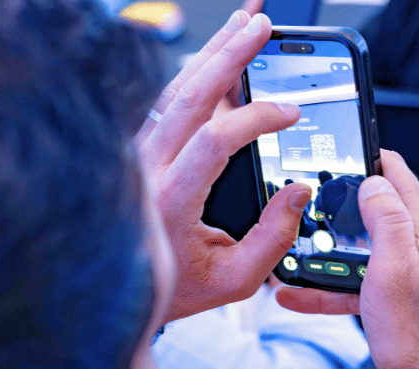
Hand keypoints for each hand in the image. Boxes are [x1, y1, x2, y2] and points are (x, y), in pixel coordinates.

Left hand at [135, 11, 310, 323]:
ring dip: (211, 52)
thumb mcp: (236, 279)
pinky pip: (167, 101)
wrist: (118, 292)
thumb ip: (274, 239)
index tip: (290, 112)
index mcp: (171, 200)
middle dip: (230, 54)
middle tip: (261, 26)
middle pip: (188, 95)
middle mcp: (147, 169)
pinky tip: (217, 53)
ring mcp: (139, 154)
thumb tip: (299, 190)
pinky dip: (195, 71)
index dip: (256, 118)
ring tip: (244, 24)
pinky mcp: (139, 148)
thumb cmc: (177, 286)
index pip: (214, 141)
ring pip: (175, 89)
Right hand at [276, 150, 418, 368]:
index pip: (396, 172)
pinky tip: (306, 293)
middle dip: (340, 206)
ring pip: (364, 246)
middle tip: (308, 208)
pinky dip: (335, 283)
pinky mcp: (404, 290)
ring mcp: (415, 265)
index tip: (336, 153)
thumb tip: (374, 180)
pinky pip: (363, 278)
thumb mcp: (395, 268)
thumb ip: (386, 218)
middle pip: (375, 207)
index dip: (364, 156)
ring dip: (330, 250)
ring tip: (298, 256)